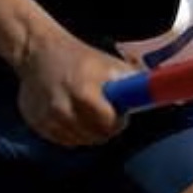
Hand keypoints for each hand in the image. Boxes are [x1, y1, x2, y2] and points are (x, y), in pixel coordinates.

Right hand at [14, 30, 129, 146]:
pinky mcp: (36, 125)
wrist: (36, 51)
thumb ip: (132, 83)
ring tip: (85, 111)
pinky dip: (71, 132)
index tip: (118, 114)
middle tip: (103, 113)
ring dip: (87, 132)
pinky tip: (71, 115)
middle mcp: (62, 110)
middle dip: (104, 128)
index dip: (117, 121)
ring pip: (79, 141)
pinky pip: (63, 140)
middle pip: (96, 137)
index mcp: (84, 94)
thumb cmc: (79, 58)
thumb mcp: (110, 65)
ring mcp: (47, 119)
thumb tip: (155, 96)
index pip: (109, 124)